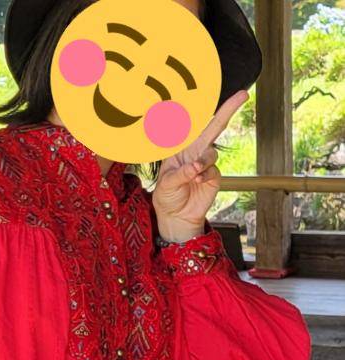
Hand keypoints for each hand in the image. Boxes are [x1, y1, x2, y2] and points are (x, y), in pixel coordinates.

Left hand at [152, 90, 248, 242]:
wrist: (176, 217)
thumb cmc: (167, 196)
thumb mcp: (166, 184)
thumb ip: (180, 174)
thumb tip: (195, 167)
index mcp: (181, 147)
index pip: (191, 125)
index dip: (201, 109)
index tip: (208, 92)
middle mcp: (195, 151)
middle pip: (214, 127)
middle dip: (228, 109)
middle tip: (243, 94)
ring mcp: (205, 163)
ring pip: (211, 153)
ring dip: (203, 162)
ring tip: (193, 173)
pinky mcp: (213, 176)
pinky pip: (213, 169)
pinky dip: (205, 174)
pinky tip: (197, 181)